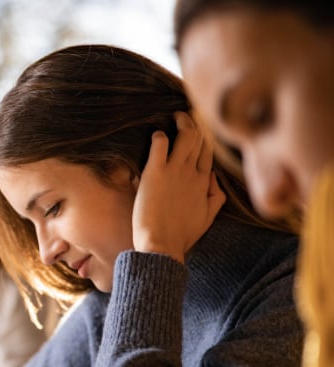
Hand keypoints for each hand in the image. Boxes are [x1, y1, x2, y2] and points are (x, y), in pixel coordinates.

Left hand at [133, 111, 225, 262]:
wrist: (162, 245)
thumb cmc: (181, 236)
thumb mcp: (207, 218)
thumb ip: (215, 197)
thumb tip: (214, 180)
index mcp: (204, 183)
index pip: (208, 152)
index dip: (205, 139)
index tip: (199, 129)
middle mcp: (192, 173)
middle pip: (199, 140)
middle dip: (194, 125)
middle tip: (185, 116)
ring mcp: (175, 171)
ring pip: (185, 137)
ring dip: (181, 123)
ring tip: (176, 117)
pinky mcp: (155, 173)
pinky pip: (160, 145)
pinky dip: (159, 137)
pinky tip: (157, 135)